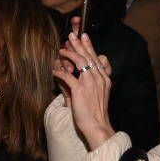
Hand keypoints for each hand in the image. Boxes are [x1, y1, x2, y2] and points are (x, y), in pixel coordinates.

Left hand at [52, 30, 114, 148]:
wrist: (98, 125)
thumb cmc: (97, 111)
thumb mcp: (102, 93)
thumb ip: (96, 80)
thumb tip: (88, 71)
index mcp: (104, 78)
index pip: (97, 57)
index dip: (89, 46)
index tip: (84, 36)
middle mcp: (99, 78)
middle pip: (88, 56)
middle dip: (79, 44)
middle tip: (71, 35)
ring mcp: (90, 84)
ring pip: (79, 62)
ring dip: (69, 54)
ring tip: (62, 50)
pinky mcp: (79, 91)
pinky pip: (68, 77)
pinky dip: (60, 72)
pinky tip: (55, 71)